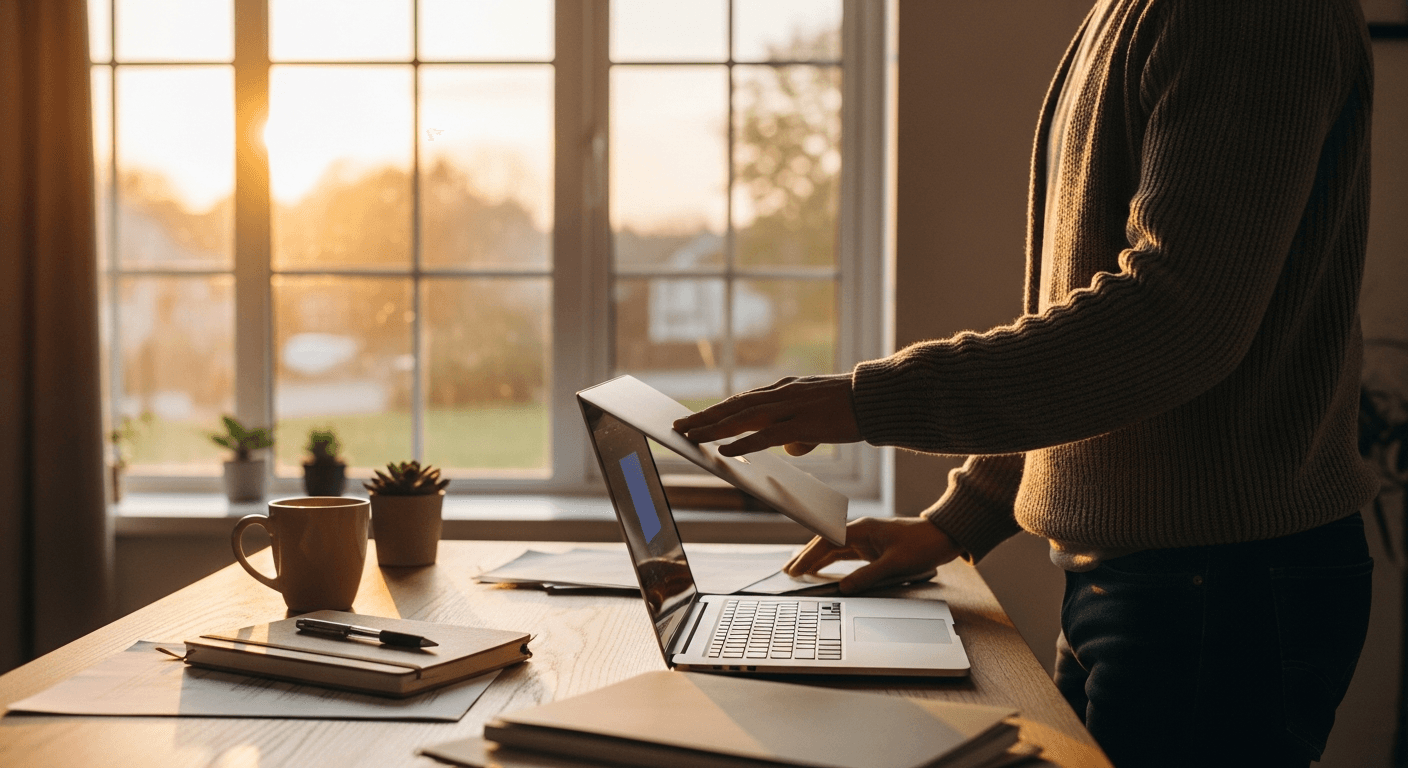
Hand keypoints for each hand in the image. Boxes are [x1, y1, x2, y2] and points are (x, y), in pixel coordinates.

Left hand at [672, 374, 861, 456]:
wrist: (878, 397)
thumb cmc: (853, 407)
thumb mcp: (820, 416)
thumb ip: (801, 431)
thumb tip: (789, 449)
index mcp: (785, 390)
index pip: (742, 400)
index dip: (716, 410)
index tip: (695, 418)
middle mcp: (782, 394)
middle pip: (734, 406)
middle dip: (703, 418)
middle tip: (677, 427)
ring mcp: (791, 408)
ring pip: (742, 419)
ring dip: (712, 429)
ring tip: (689, 438)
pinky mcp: (803, 424)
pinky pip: (765, 436)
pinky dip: (742, 444)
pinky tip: (723, 452)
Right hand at [783, 517, 961, 594]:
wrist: (943, 537)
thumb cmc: (922, 546)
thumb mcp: (895, 565)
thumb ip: (867, 576)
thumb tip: (844, 588)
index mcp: (862, 530)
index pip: (827, 542)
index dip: (809, 556)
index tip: (796, 569)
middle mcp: (860, 532)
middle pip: (825, 543)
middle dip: (806, 557)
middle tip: (788, 572)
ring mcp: (865, 539)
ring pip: (833, 549)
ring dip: (815, 559)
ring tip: (798, 572)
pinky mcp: (871, 547)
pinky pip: (844, 554)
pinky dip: (830, 561)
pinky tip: (821, 569)